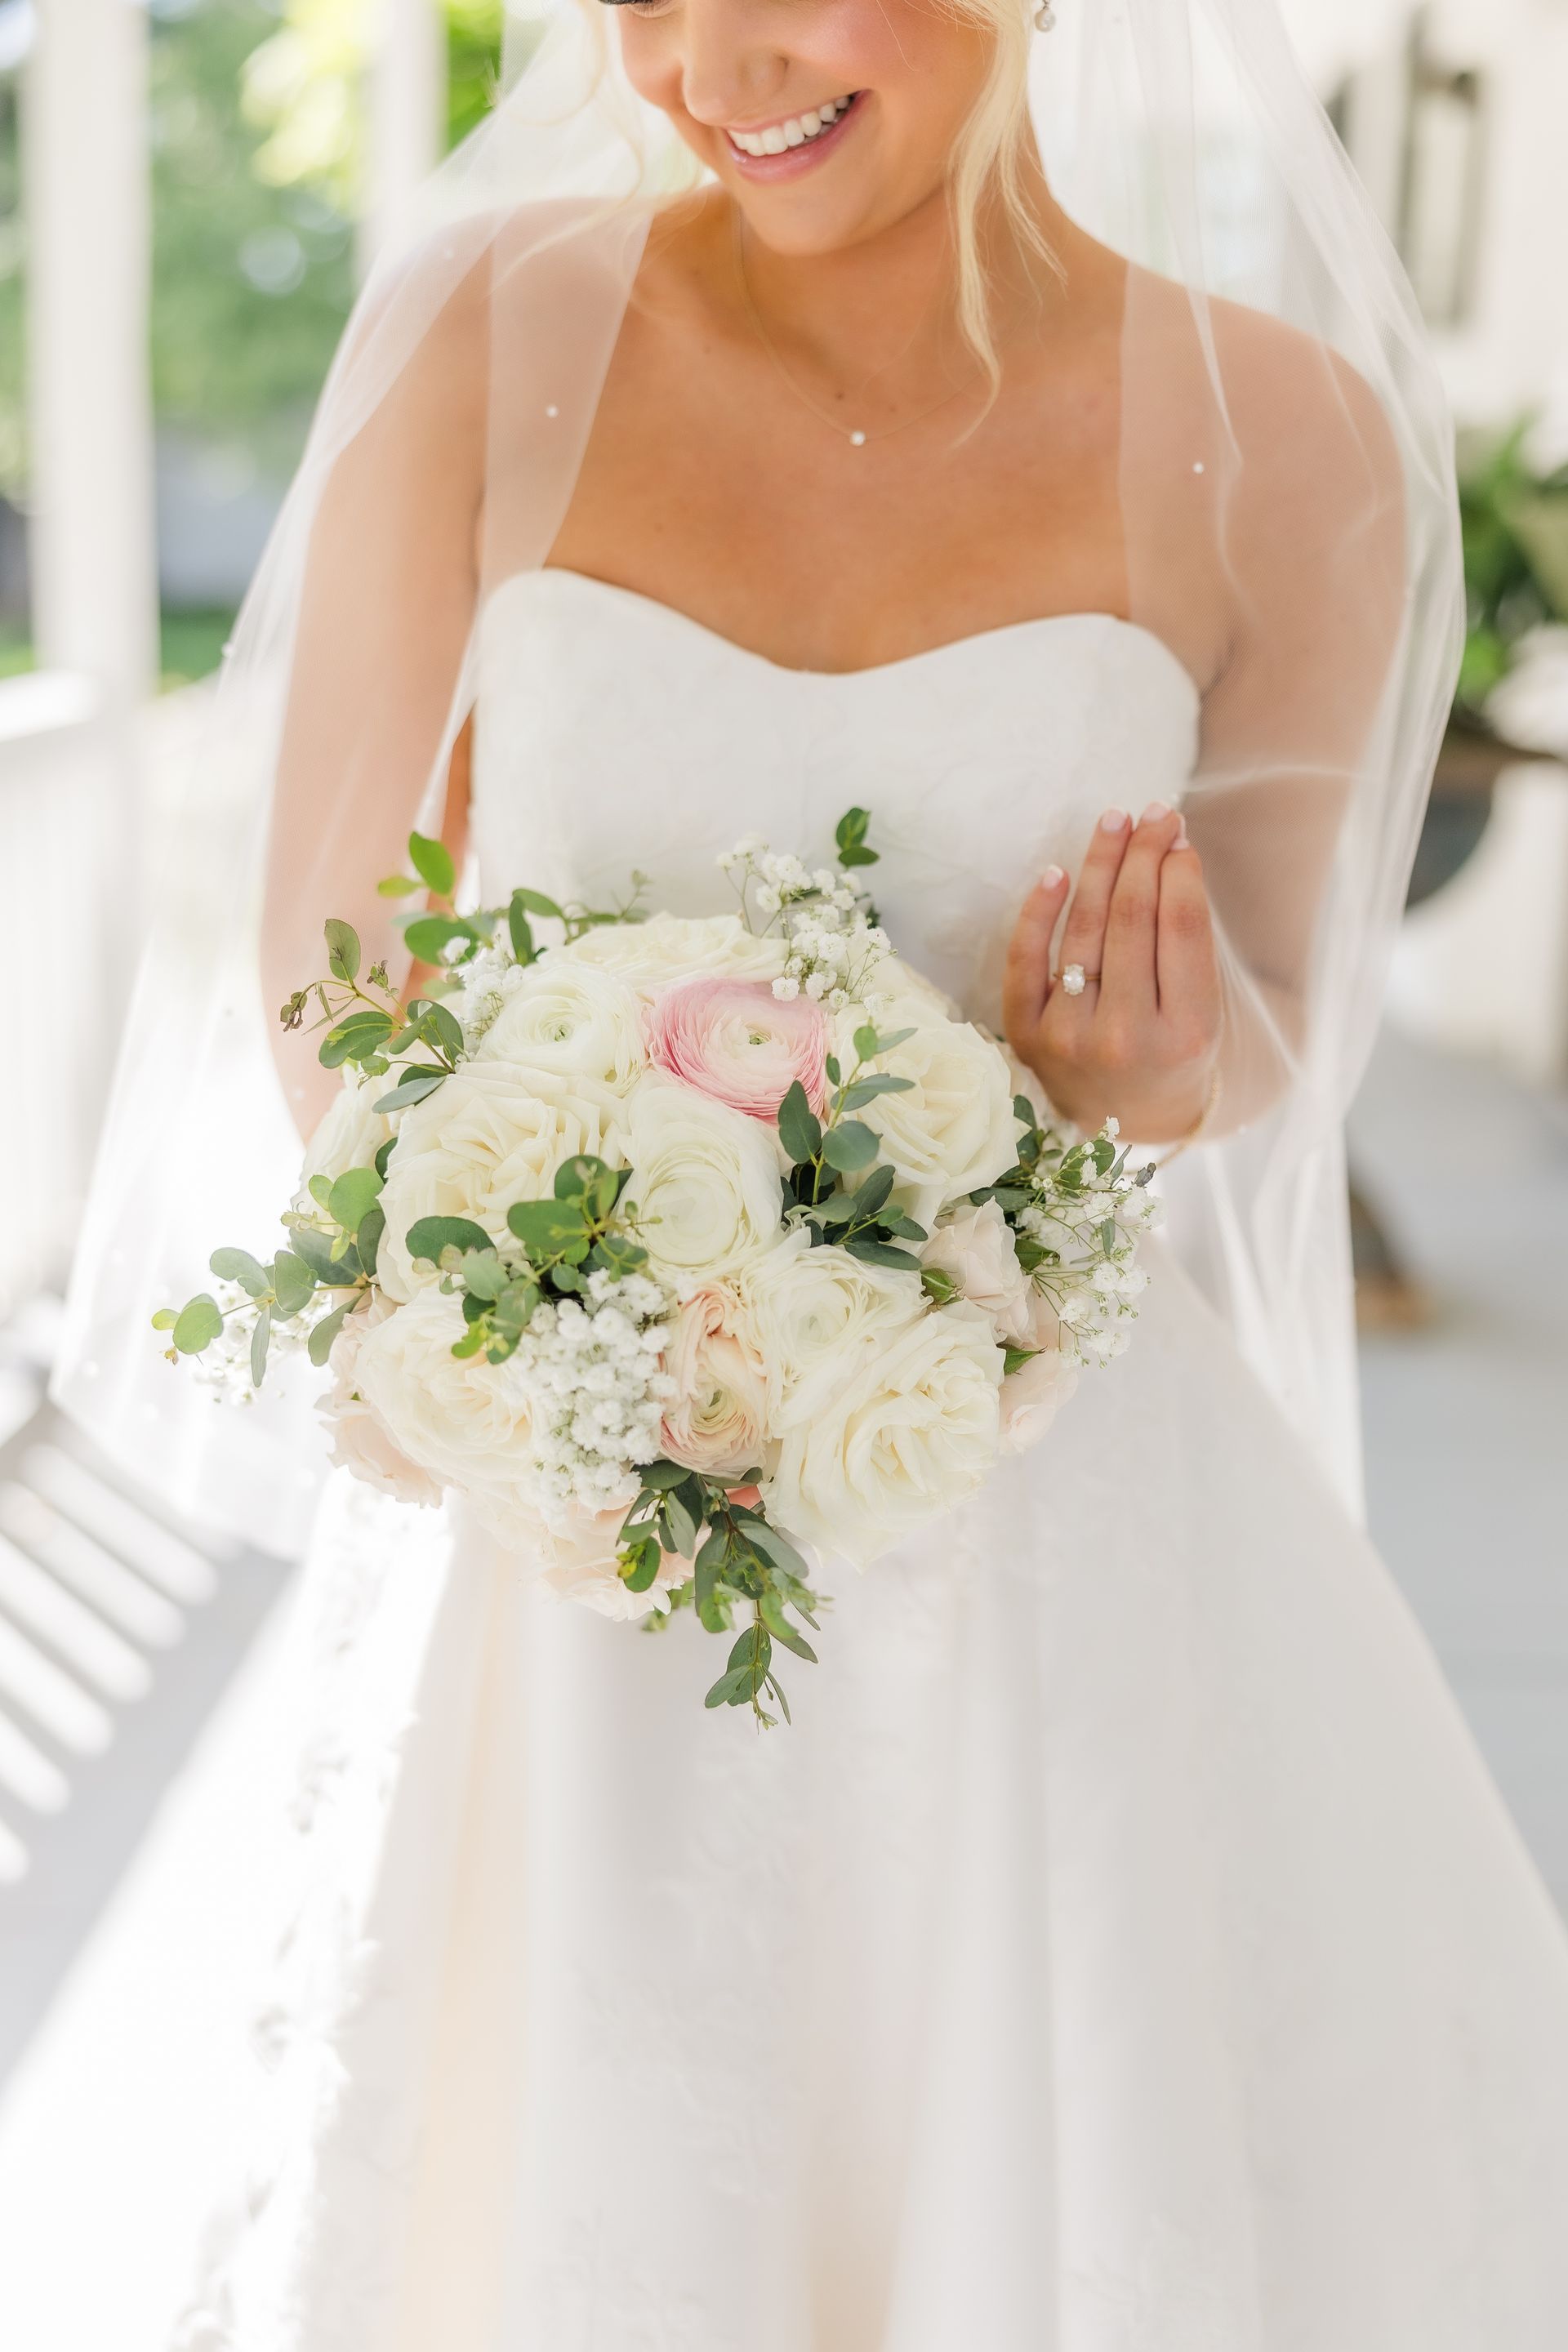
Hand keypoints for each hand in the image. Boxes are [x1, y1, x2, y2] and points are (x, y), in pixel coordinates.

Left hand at [1002, 800, 1222, 1142]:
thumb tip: (1169, 849)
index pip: (1180, 927)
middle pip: (1130, 919)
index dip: (1178, 869)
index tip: (1177, 833)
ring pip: (1083, 930)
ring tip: (1113, 823)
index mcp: (1186, 1034)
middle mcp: (1125, 1038)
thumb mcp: (1200, 1009)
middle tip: (1151, 812)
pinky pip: (1025, 960)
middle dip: (1142, 853)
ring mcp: (1069, 1039)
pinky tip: (1057, 871)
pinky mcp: (1026, 1037)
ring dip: (1099, 865)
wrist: (1124, 1121)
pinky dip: (1038, 912)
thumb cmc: (1171, 1050)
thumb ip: (1187, 941)